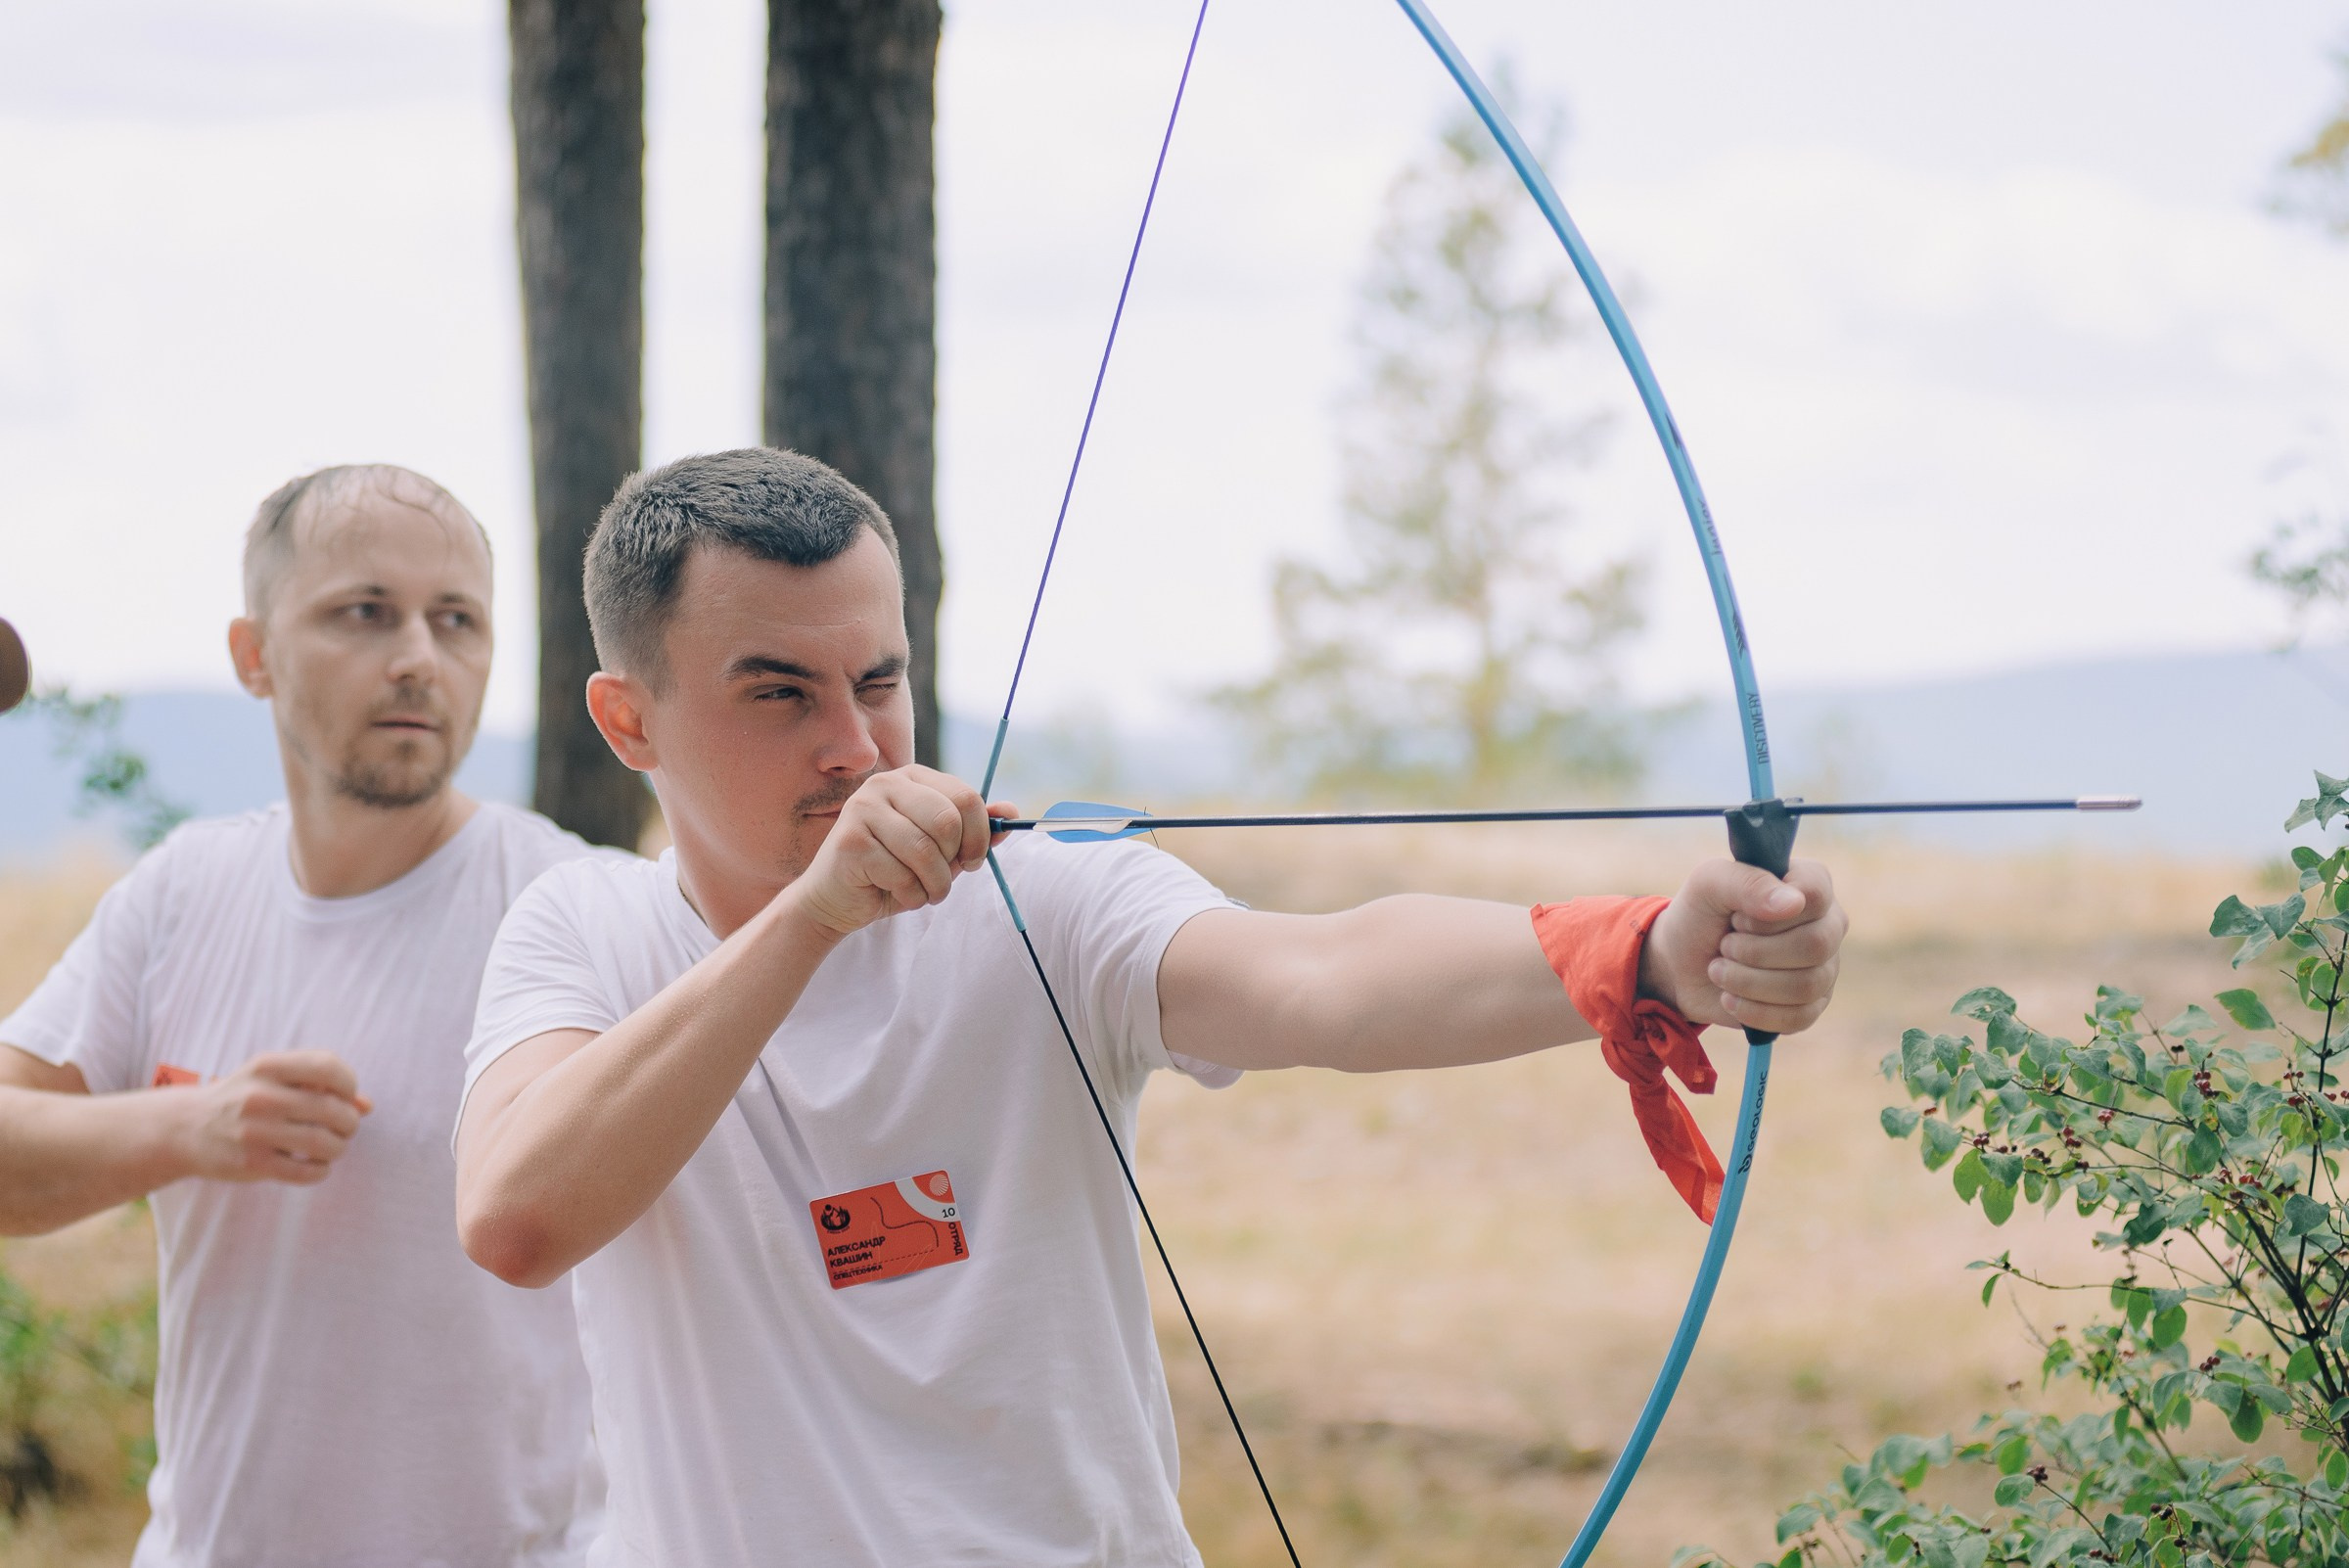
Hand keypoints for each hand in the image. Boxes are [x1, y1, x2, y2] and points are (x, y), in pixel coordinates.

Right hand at [175, 1051, 371, 1184]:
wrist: (186, 1128)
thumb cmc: (244, 1098)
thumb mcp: (274, 1079)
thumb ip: (321, 1086)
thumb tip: (367, 1106)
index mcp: (268, 1066)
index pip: (329, 1067)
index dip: (349, 1084)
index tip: (346, 1096)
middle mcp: (260, 1096)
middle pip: (332, 1109)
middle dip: (349, 1122)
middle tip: (344, 1127)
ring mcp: (253, 1131)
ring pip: (323, 1143)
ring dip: (339, 1148)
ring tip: (333, 1147)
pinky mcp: (250, 1163)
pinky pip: (305, 1172)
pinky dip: (321, 1170)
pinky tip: (318, 1165)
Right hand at [784, 766, 1011, 937]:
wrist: (836, 899)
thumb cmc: (892, 871)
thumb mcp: (940, 850)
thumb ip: (973, 830)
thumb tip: (1012, 812)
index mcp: (913, 777)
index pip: (966, 797)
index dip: (980, 835)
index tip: (974, 860)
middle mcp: (886, 784)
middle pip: (948, 821)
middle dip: (954, 862)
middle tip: (943, 880)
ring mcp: (863, 809)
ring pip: (926, 852)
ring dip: (934, 885)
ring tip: (924, 892)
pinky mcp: (850, 840)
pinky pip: (901, 874)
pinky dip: (909, 895)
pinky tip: (895, 893)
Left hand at [1638, 858, 1845, 1035]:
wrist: (1679, 966)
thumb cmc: (1700, 915)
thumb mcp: (1709, 884)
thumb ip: (1748, 882)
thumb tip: (1794, 903)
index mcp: (1811, 883)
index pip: (1814, 896)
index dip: (1768, 915)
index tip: (1736, 917)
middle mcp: (1828, 923)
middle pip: (1815, 945)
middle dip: (1754, 952)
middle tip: (1724, 946)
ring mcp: (1825, 966)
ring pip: (1806, 985)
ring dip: (1748, 982)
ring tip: (1720, 971)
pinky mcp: (1812, 1004)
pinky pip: (1799, 1017)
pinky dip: (1754, 1011)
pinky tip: (1731, 999)